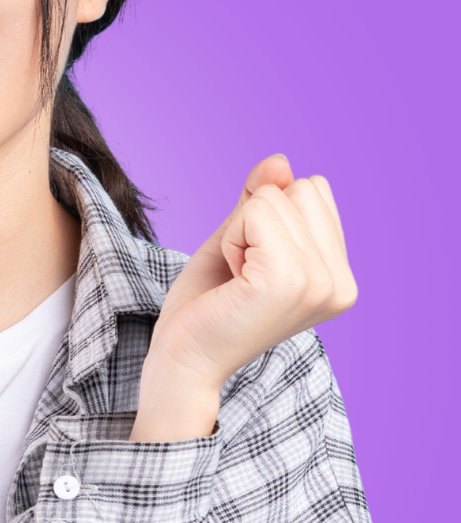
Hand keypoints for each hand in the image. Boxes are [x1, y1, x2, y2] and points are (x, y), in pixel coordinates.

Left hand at [130, 155, 356, 441]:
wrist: (183, 361)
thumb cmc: (207, 305)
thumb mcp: (239, 239)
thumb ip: (262, 200)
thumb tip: (280, 162)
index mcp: (339, 277)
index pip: (314, 190)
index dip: (268, 218)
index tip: (251, 268)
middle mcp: (340, 284)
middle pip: (301, 188)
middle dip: (255, 221)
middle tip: (239, 275)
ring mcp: (318, 284)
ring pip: (276, 197)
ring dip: (240, 232)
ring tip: (236, 280)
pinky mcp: (287, 281)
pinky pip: (257, 212)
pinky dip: (231, 238)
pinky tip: (231, 281)